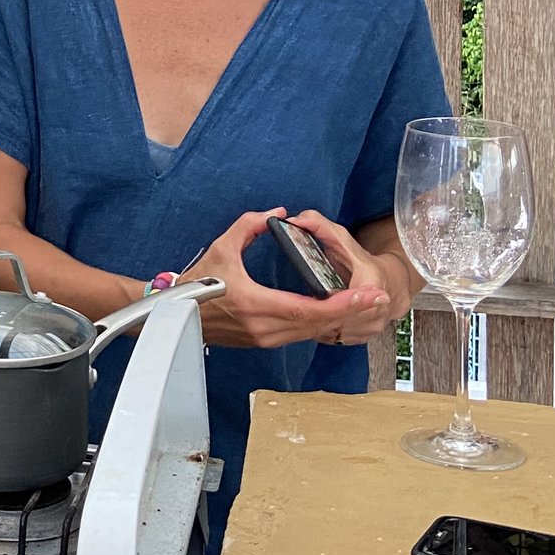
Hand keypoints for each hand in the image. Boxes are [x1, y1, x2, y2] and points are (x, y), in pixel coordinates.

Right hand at [182, 210, 392, 348]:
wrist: (176, 313)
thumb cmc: (197, 281)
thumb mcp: (222, 247)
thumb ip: (250, 225)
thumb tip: (278, 213)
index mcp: (257, 305)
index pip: (309, 309)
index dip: (342, 303)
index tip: (366, 294)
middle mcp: (265, 329)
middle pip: (319, 325)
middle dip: (352, 312)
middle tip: (379, 299)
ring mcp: (266, 339)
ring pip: (313, 332)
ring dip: (340, 319)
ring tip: (367, 305)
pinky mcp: (265, 341)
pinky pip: (301, 333)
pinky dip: (323, 323)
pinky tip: (338, 311)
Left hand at [284, 208, 415, 341]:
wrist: (393, 282)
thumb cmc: (364, 260)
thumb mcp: (342, 238)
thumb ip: (318, 225)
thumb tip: (295, 220)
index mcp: (372, 282)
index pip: (344, 296)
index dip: (323, 298)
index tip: (305, 294)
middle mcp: (375, 309)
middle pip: (336, 317)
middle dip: (313, 312)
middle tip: (290, 306)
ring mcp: (371, 327)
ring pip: (334, 330)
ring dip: (316, 324)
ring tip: (298, 313)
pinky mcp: (364, 338)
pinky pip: (336, 338)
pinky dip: (322, 331)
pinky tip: (309, 322)